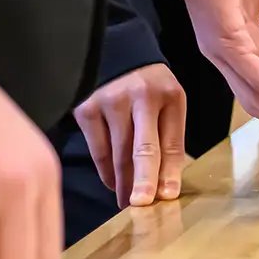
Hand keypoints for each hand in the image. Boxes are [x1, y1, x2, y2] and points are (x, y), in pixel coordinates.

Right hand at [74, 63, 186, 208]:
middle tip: (141, 206)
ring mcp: (110, 102)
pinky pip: (98, 150)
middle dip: (143, 182)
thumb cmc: (148, 85)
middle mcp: (141, 96)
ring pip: (118, 155)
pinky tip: (114, 183)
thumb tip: (167, 185)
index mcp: (169, 95)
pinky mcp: (86, 108)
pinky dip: (106, 171)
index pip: (172, 142)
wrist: (116, 51)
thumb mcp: (168, 101)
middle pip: (143, 149)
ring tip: (128, 202)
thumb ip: (169, 138)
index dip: (169, 172)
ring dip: (123, 183)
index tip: (167, 197)